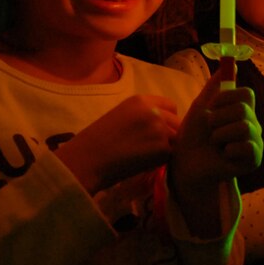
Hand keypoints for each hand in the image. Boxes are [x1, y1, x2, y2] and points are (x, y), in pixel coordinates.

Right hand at [55, 94, 179, 193]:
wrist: (86, 160)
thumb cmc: (96, 142)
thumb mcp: (121, 116)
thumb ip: (144, 115)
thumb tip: (164, 125)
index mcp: (141, 100)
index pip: (171, 105)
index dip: (168, 119)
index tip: (158, 131)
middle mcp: (153, 111)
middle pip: (178, 123)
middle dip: (170, 135)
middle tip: (153, 148)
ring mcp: (159, 129)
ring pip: (176, 140)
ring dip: (166, 149)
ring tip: (146, 157)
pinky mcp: (162, 148)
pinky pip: (171, 155)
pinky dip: (161, 162)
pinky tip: (143, 164)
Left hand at [168, 69, 262, 194]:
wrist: (185, 164)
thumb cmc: (193, 136)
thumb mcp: (201, 107)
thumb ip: (215, 87)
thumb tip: (232, 65)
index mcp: (243, 110)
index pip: (246, 93)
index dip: (225, 99)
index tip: (211, 109)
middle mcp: (253, 125)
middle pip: (242, 109)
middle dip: (217, 119)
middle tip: (210, 131)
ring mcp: (255, 142)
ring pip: (243, 127)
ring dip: (219, 135)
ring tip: (215, 144)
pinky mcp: (254, 160)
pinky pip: (246, 147)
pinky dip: (228, 150)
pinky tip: (223, 155)